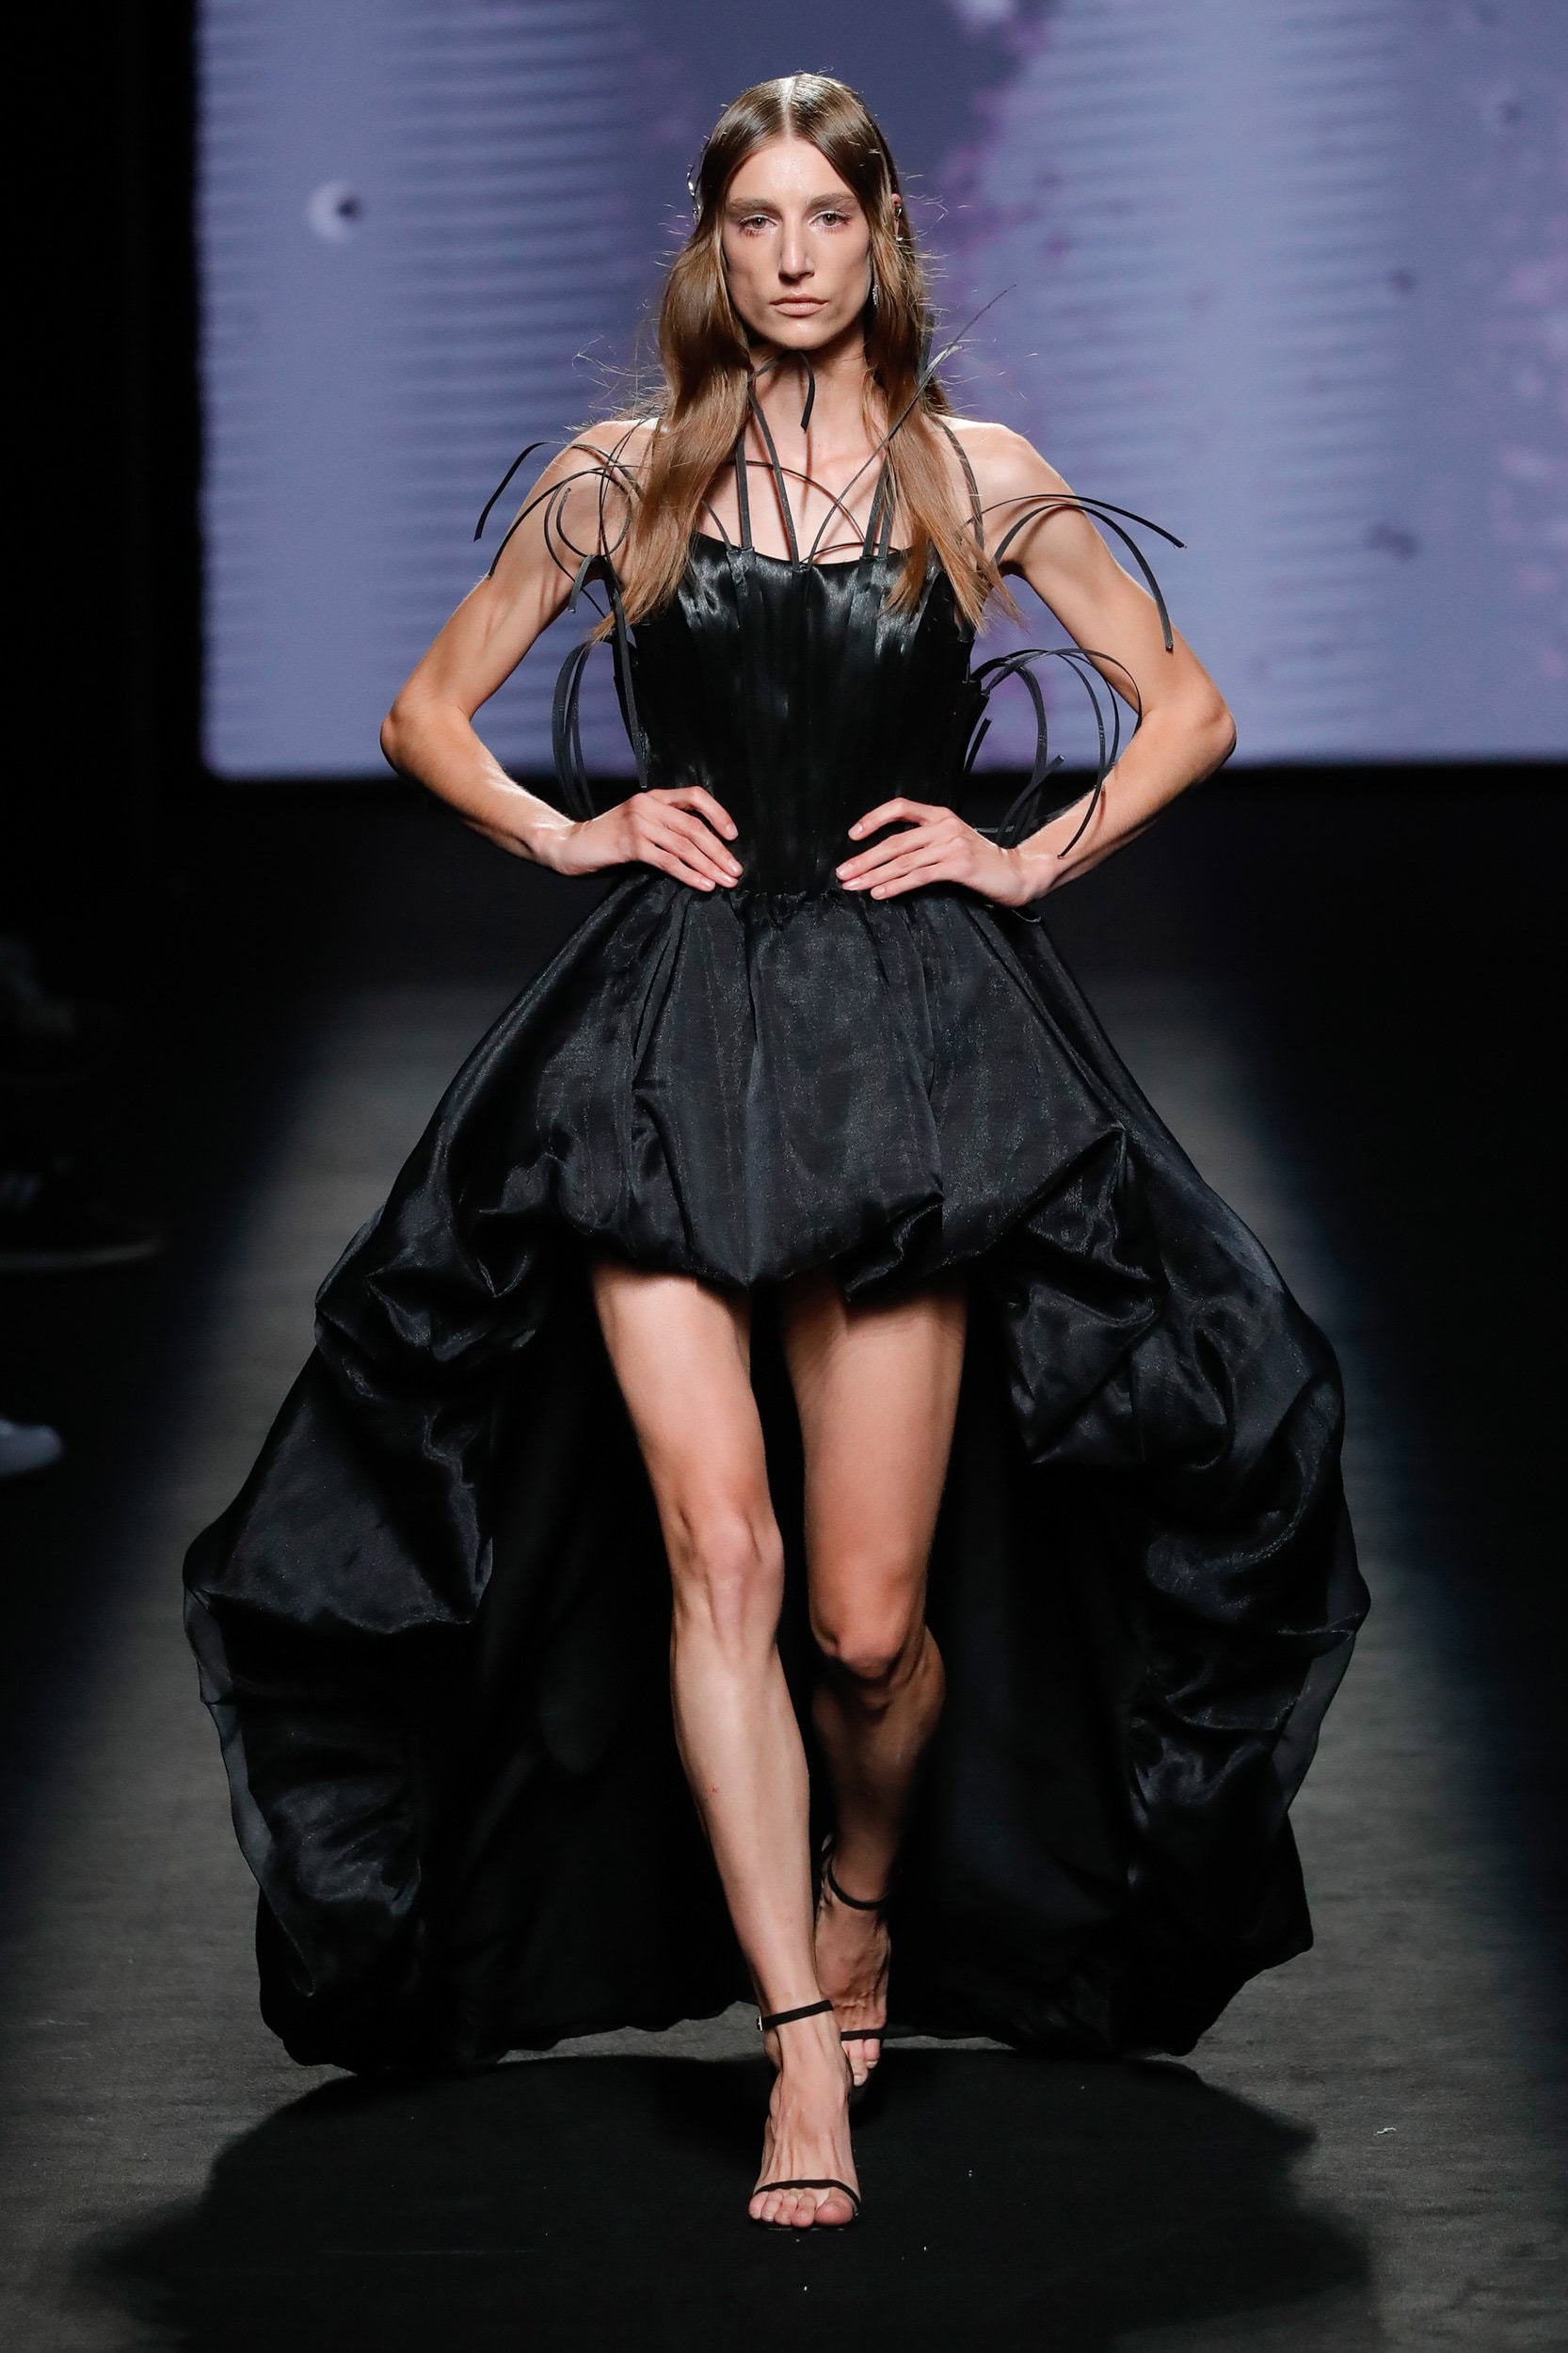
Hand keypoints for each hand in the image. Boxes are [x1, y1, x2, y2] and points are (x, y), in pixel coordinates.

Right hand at [534, 785, 741, 890]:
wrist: (571, 844)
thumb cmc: (609, 838)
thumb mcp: (639, 822)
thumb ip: (666, 825)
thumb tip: (704, 846)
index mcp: (654, 797)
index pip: (695, 796)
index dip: (718, 814)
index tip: (732, 835)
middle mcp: (648, 805)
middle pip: (694, 827)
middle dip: (719, 851)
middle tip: (735, 870)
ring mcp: (639, 823)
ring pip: (684, 846)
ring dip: (709, 866)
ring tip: (725, 881)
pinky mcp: (632, 844)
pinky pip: (668, 861)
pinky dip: (689, 874)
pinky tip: (702, 884)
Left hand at [836, 799, 1043, 907]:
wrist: (1016, 873)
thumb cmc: (980, 861)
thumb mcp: (952, 841)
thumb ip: (925, 842)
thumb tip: (885, 857)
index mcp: (940, 816)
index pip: (901, 807)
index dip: (874, 819)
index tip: (853, 835)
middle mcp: (944, 826)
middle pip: (895, 841)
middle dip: (865, 859)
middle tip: (843, 873)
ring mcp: (951, 845)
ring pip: (903, 861)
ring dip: (874, 876)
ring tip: (854, 886)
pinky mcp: (958, 866)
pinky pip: (919, 876)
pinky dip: (896, 886)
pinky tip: (880, 893)